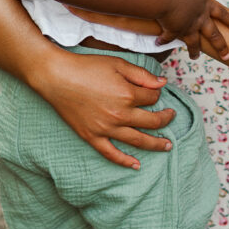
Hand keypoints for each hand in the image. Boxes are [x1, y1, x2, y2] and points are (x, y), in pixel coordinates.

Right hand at [36, 48, 175, 170]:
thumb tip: (162, 84)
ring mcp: (106, 129)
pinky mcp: (92, 137)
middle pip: (151, 122)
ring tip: (167, 145)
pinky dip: (124, 161)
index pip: (152, 99)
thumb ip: (142, 75)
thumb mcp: (118, 64)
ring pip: (138, 141)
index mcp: (128, 95)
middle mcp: (120, 115)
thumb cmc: (87, 67)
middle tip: (171, 117)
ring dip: (155, 144)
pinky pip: (111, 153)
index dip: (156, 94)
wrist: (57, 77)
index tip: (153, 91)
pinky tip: (136, 165)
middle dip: (165, 119)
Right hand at [156, 0, 228, 60]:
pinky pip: (169, 38)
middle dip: (221, 46)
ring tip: (195, 57)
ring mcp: (188, 27)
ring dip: (194, 52)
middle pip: (214, 35)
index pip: (222, 14)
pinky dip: (163, 40)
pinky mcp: (174, 32)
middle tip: (227, 56)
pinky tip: (159, 42)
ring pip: (195, 43)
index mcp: (205, 4)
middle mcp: (200, 18)